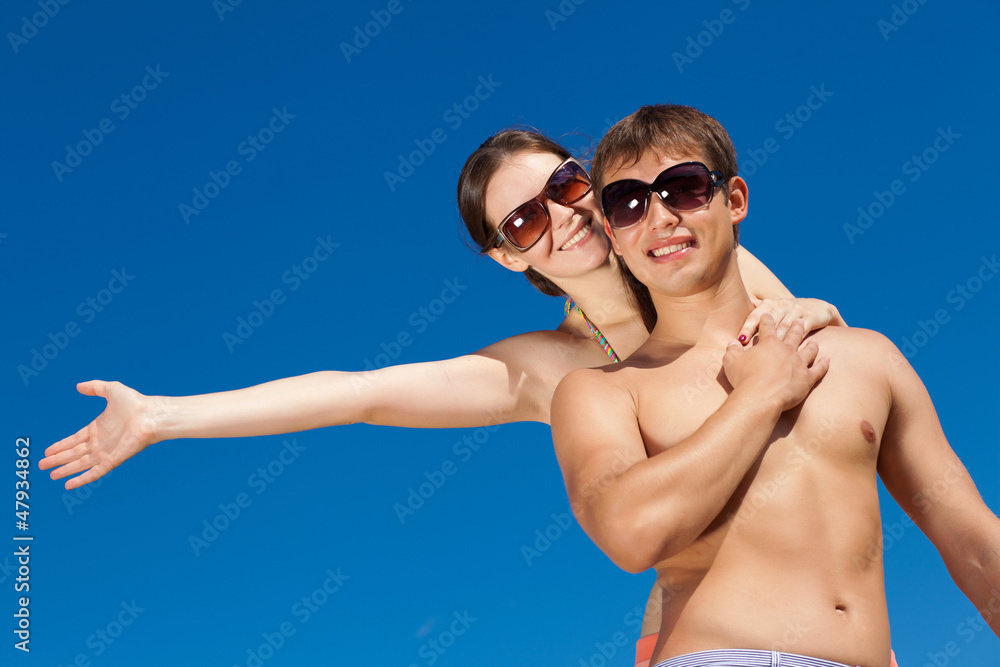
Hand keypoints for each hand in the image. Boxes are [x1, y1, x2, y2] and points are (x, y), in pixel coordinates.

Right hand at [40, 380, 159, 489]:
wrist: (151, 415)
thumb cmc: (135, 403)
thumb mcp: (111, 389)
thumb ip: (95, 387)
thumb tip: (79, 386)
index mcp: (97, 428)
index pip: (74, 440)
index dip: (61, 445)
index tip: (48, 451)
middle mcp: (100, 442)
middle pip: (74, 453)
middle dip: (58, 460)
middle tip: (42, 465)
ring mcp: (106, 452)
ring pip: (80, 464)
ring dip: (66, 470)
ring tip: (51, 475)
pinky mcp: (113, 460)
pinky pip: (95, 472)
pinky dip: (82, 479)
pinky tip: (68, 485)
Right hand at [723, 314, 829, 411]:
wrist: (760, 397)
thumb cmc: (744, 378)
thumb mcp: (731, 361)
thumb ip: (732, 350)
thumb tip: (733, 342)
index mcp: (769, 343)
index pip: (768, 327)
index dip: (767, 320)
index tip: (768, 314)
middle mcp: (787, 350)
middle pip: (793, 334)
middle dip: (796, 326)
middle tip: (799, 320)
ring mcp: (799, 363)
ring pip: (809, 350)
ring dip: (812, 345)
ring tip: (815, 341)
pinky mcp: (807, 378)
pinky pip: (819, 369)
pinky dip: (824, 364)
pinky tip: (827, 360)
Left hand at [738, 297, 844, 343]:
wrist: (819, 308)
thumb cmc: (791, 312)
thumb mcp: (776, 307)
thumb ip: (760, 307)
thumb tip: (746, 304)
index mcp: (771, 304)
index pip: (756, 316)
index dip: (747, 327)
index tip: (740, 341)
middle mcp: (782, 305)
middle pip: (768, 322)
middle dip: (759, 335)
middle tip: (749, 349)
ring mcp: (797, 311)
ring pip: (784, 327)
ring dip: (775, 341)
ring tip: (768, 355)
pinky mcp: (810, 318)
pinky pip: (801, 331)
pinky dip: (795, 341)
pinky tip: (790, 352)